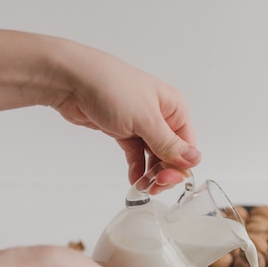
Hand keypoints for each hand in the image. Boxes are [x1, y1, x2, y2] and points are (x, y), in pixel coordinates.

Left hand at [0, 29, 201, 185]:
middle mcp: (161, 116)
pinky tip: (135, 180)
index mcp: (174, 108)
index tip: (166, 179)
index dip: (180, 165)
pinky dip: (137, 168)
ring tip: (142, 186)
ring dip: (151, 173)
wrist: (73, 80)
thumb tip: (194, 159)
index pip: (187, 145)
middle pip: (171, 153)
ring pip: (154, 155)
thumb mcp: (146, 119)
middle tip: (154, 185)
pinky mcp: (123, 130)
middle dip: (165, 171)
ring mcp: (141, 123)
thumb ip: (169, 144)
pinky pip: (136, 153)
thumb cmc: (112, 88)